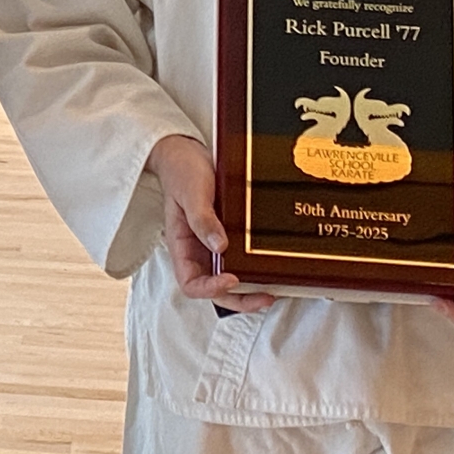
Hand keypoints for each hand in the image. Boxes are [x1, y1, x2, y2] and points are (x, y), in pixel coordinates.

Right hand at [147, 134, 272, 313]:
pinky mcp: (227, 235)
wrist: (187, 153)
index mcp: (181, 245)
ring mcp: (212, 245)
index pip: (190, 282)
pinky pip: (239, 260)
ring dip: (248, 290)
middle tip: (264, 297)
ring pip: (229, 279)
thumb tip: (219, 246)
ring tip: (271, 290)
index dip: (210, 288)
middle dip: (238, 299)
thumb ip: (202, 219)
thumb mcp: (191, 193)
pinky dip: (253, 269)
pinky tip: (269, 266)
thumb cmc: (183, 171)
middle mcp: (197, 251)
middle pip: (213, 289)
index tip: (231, 279)